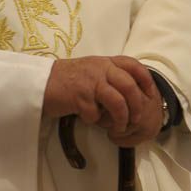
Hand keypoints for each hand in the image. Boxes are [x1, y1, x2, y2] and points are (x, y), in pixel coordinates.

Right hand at [44, 56, 163, 143]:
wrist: (41, 81)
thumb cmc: (68, 78)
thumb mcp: (91, 70)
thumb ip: (109, 76)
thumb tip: (131, 93)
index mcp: (105, 61)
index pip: (134, 66)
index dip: (146, 81)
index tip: (150, 96)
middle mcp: (100, 69)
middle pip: (130, 87)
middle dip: (137, 107)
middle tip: (136, 120)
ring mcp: (90, 82)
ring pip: (118, 102)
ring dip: (121, 119)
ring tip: (118, 128)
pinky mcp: (79, 97)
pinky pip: (96, 114)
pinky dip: (96, 121)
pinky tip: (89, 120)